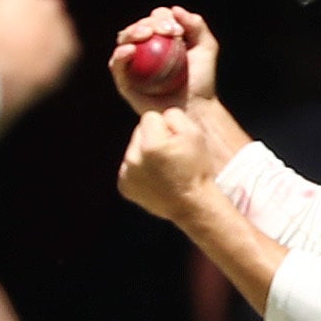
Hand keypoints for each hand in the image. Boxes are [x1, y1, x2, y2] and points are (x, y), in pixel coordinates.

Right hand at [0, 0, 78, 117]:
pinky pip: (60, 50)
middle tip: (11, 38)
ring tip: (21, 56)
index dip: (9, 7)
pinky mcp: (70, 50)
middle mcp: (49, 3)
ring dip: (41, 37)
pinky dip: (50, 56)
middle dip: (29, 19)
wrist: (4, 75)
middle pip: (39, 8)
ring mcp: (62, 26)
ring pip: (52, 29)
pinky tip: (33, 65)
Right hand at [109, 6, 219, 114]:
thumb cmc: (202, 81)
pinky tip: (129, 50)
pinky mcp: (123, 80)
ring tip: (145, 35)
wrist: (193, 109)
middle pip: (139, 26)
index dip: (163, 19)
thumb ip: (197, 25)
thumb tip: (175, 10)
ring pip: (124, 39)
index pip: (157, 18)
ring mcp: (132, 63)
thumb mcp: (207, 49)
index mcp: (162, 36)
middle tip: (163, 32)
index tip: (177, 31)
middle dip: (148, 23)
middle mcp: (145, 47)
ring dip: (132, 32)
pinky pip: (116, 65)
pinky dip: (119, 55)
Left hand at [117, 107, 220, 222]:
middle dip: (153, 138)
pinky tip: (156, 178)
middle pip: (139, 132)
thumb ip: (173, 115)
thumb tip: (160, 116)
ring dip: (145, 154)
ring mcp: (126, 174)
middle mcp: (133, 159)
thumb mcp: (194, 133)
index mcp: (150, 145)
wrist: (192, 205)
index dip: (165, 126)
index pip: (149, 117)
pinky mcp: (124, 185)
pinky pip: (129, 167)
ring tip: (164, 168)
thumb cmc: (196, 168)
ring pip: (133, 149)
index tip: (175, 141)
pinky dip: (140, 170)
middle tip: (171, 155)